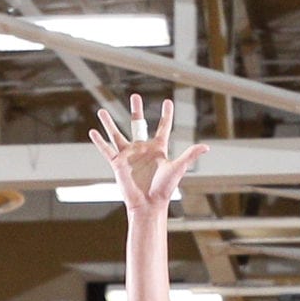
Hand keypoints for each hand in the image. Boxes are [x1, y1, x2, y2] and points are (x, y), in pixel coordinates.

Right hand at [89, 94, 209, 213]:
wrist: (148, 204)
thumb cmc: (164, 188)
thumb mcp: (178, 168)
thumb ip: (190, 155)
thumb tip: (206, 147)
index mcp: (158, 148)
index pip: (163, 127)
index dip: (166, 115)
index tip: (167, 102)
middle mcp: (142, 149)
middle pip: (138, 124)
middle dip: (136, 110)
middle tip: (135, 96)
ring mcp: (129, 155)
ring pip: (117, 134)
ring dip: (109, 123)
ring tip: (101, 111)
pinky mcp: (118, 164)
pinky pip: (106, 150)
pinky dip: (99, 142)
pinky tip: (92, 132)